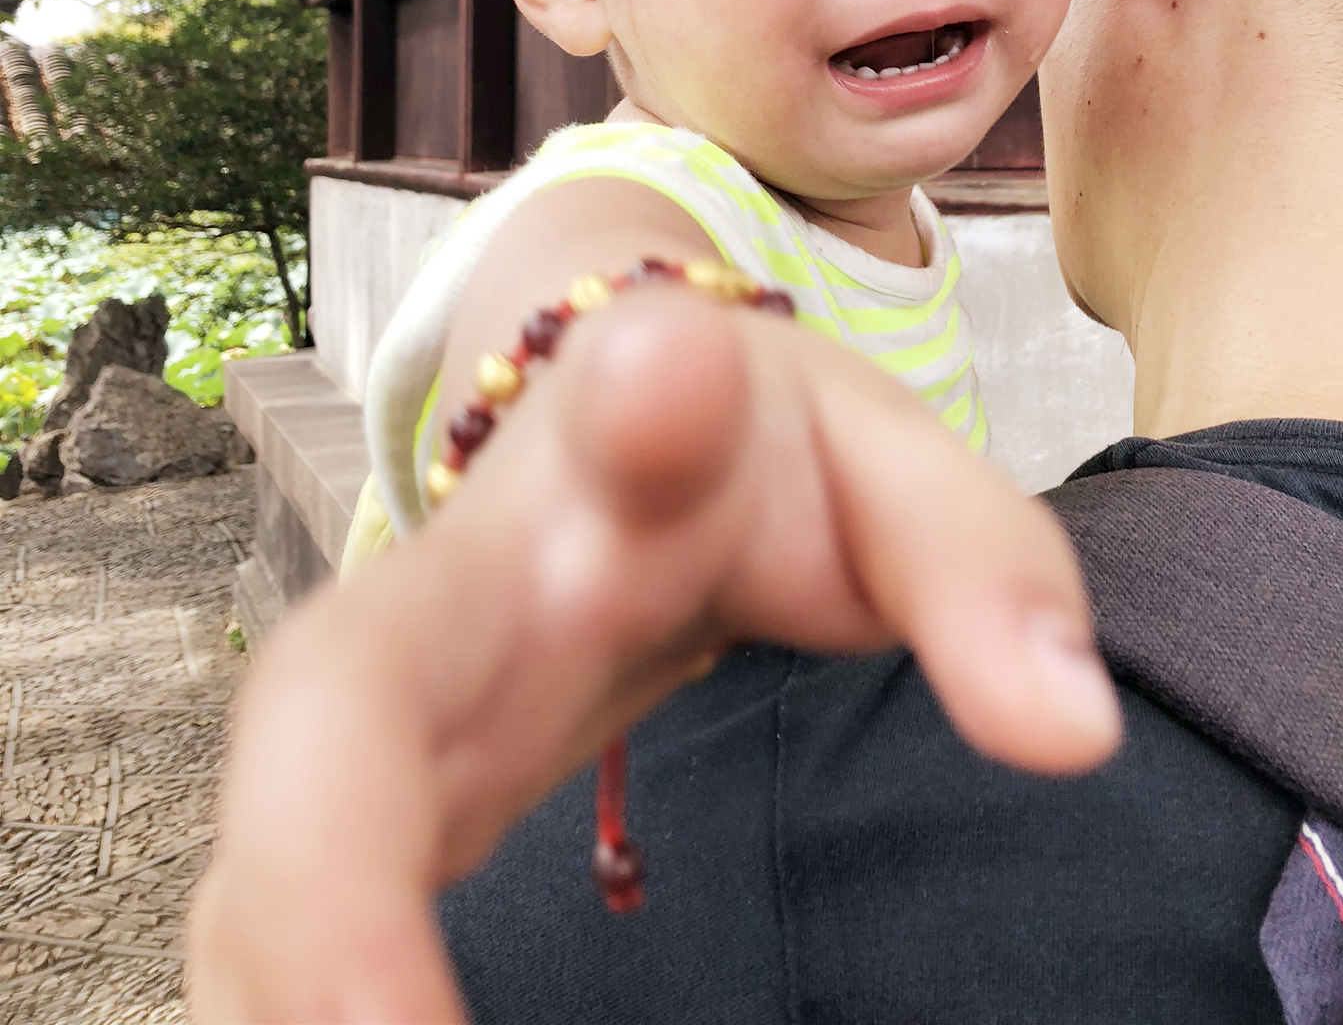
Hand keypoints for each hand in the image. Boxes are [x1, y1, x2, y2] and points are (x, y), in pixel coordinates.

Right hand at [188, 289, 1119, 1022]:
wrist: (633, 416)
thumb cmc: (759, 449)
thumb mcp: (887, 465)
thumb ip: (980, 571)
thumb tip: (1070, 731)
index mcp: (624, 449)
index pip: (625, 409)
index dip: (639, 410)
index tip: (667, 386)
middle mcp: (468, 577)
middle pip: (338, 702)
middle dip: (330, 880)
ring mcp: (388, 705)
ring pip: (267, 857)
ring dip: (289, 995)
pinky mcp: (364, 812)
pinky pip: (288, 933)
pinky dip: (308, 1011)